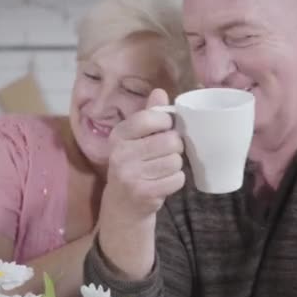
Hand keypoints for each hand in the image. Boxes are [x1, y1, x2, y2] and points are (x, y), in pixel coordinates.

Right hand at [102, 88, 185, 224]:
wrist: (123, 204)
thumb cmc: (134, 164)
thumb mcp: (136, 138)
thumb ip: (149, 115)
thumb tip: (160, 92)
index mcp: (118, 136)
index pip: (148, 118)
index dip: (166, 122)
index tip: (165, 128)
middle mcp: (120, 154)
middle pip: (169, 141)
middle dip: (175, 147)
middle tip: (166, 153)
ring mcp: (131, 176)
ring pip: (175, 161)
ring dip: (175, 164)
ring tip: (163, 168)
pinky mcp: (144, 193)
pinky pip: (177, 179)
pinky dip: (176, 180)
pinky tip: (164, 181)